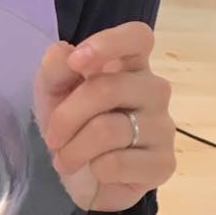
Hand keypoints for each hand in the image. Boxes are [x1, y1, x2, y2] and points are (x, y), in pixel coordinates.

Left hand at [35, 22, 175, 213]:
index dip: (108, 43)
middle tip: (52, 138)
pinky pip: (117, 163)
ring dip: (74, 149)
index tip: (76, 62)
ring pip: (108, 130)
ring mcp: (163, 127)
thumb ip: (55, 68)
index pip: (139, 37)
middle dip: (66, 117)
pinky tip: (96, 172)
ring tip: (65, 160)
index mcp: (131, 65)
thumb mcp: (53, 92)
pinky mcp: (163, 163)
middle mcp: (153, 90)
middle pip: (108, 89)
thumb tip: (63, 52)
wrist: (81, 178)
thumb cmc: (72, 125)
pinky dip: (94, 170)